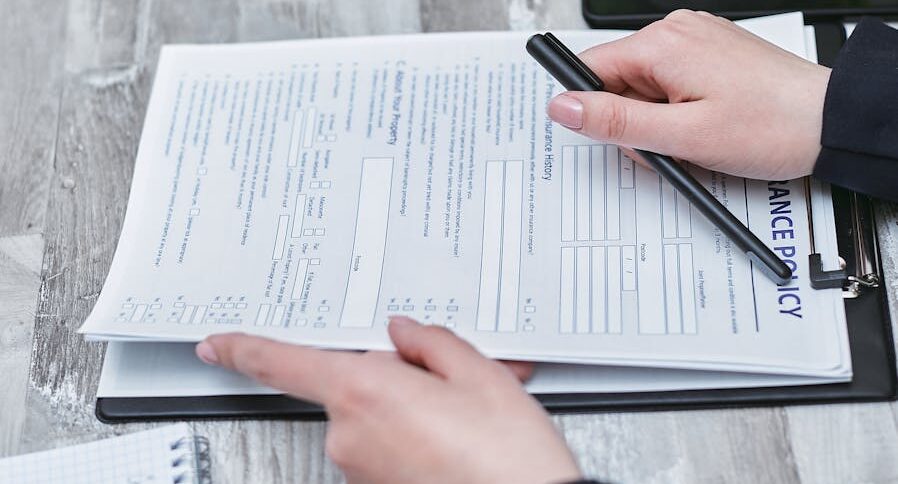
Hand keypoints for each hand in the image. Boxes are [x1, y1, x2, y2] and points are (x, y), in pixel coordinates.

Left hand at [195, 317, 580, 483]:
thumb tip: (405, 335)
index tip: (217, 344)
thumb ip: (430, 343)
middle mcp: (350, 434)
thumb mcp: (480, 375)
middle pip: (353, 382)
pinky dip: (414, 434)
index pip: (285, 364)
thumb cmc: (507, 458)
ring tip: (465, 416)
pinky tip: (456, 438)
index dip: (245, 349)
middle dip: (395, 374)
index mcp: (365, 392)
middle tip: (449, 379)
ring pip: (374, 414)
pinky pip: (385, 445)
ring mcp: (360, 468)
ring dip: (412, 406)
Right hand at [547, 10, 830, 179]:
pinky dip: (677, 111)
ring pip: (643, 89)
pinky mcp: (709, 56)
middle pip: (617, 83)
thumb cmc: (770, 125)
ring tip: (694, 138)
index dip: (594, 111)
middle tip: (670, 145)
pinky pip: (669, 86)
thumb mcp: (681, 134)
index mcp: (663, 43)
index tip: (613, 135)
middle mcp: (677, 32)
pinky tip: (703, 125)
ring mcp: (696, 42)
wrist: (828, 123)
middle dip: (633, 123)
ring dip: (657, 122)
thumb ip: (614, 121)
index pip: (590, 70)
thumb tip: (564, 106)